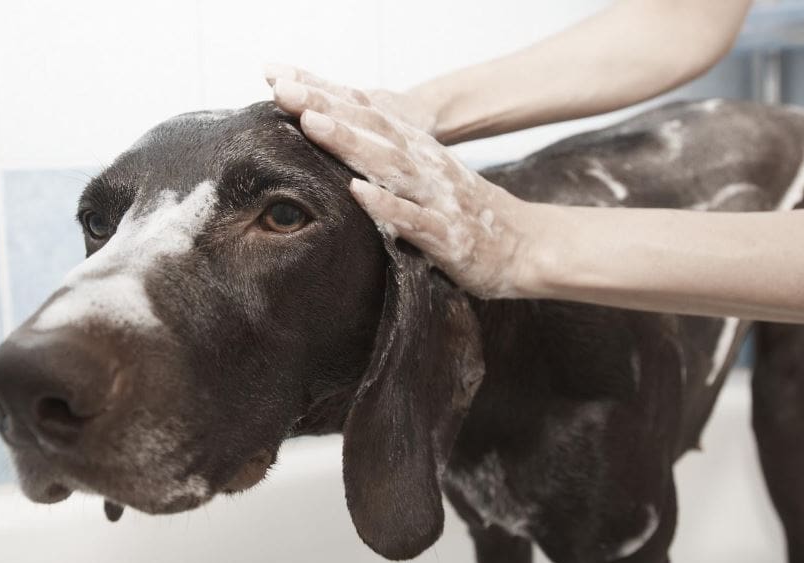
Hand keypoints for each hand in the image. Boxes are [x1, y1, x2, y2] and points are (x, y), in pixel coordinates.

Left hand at [264, 65, 536, 297]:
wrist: (526, 245)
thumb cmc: (465, 213)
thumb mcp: (423, 178)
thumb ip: (385, 159)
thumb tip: (334, 143)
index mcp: (415, 150)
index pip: (364, 113)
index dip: (322, 92)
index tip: (278, 77)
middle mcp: (424, 165)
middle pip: (370, 128)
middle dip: (326, 106)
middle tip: (283, 89)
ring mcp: (436, 198)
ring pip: (389, 165)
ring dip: (351, 143)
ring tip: (313, 124)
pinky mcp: (447, 235)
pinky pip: (413, 219)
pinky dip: (386, 205)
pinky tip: (358, 193)